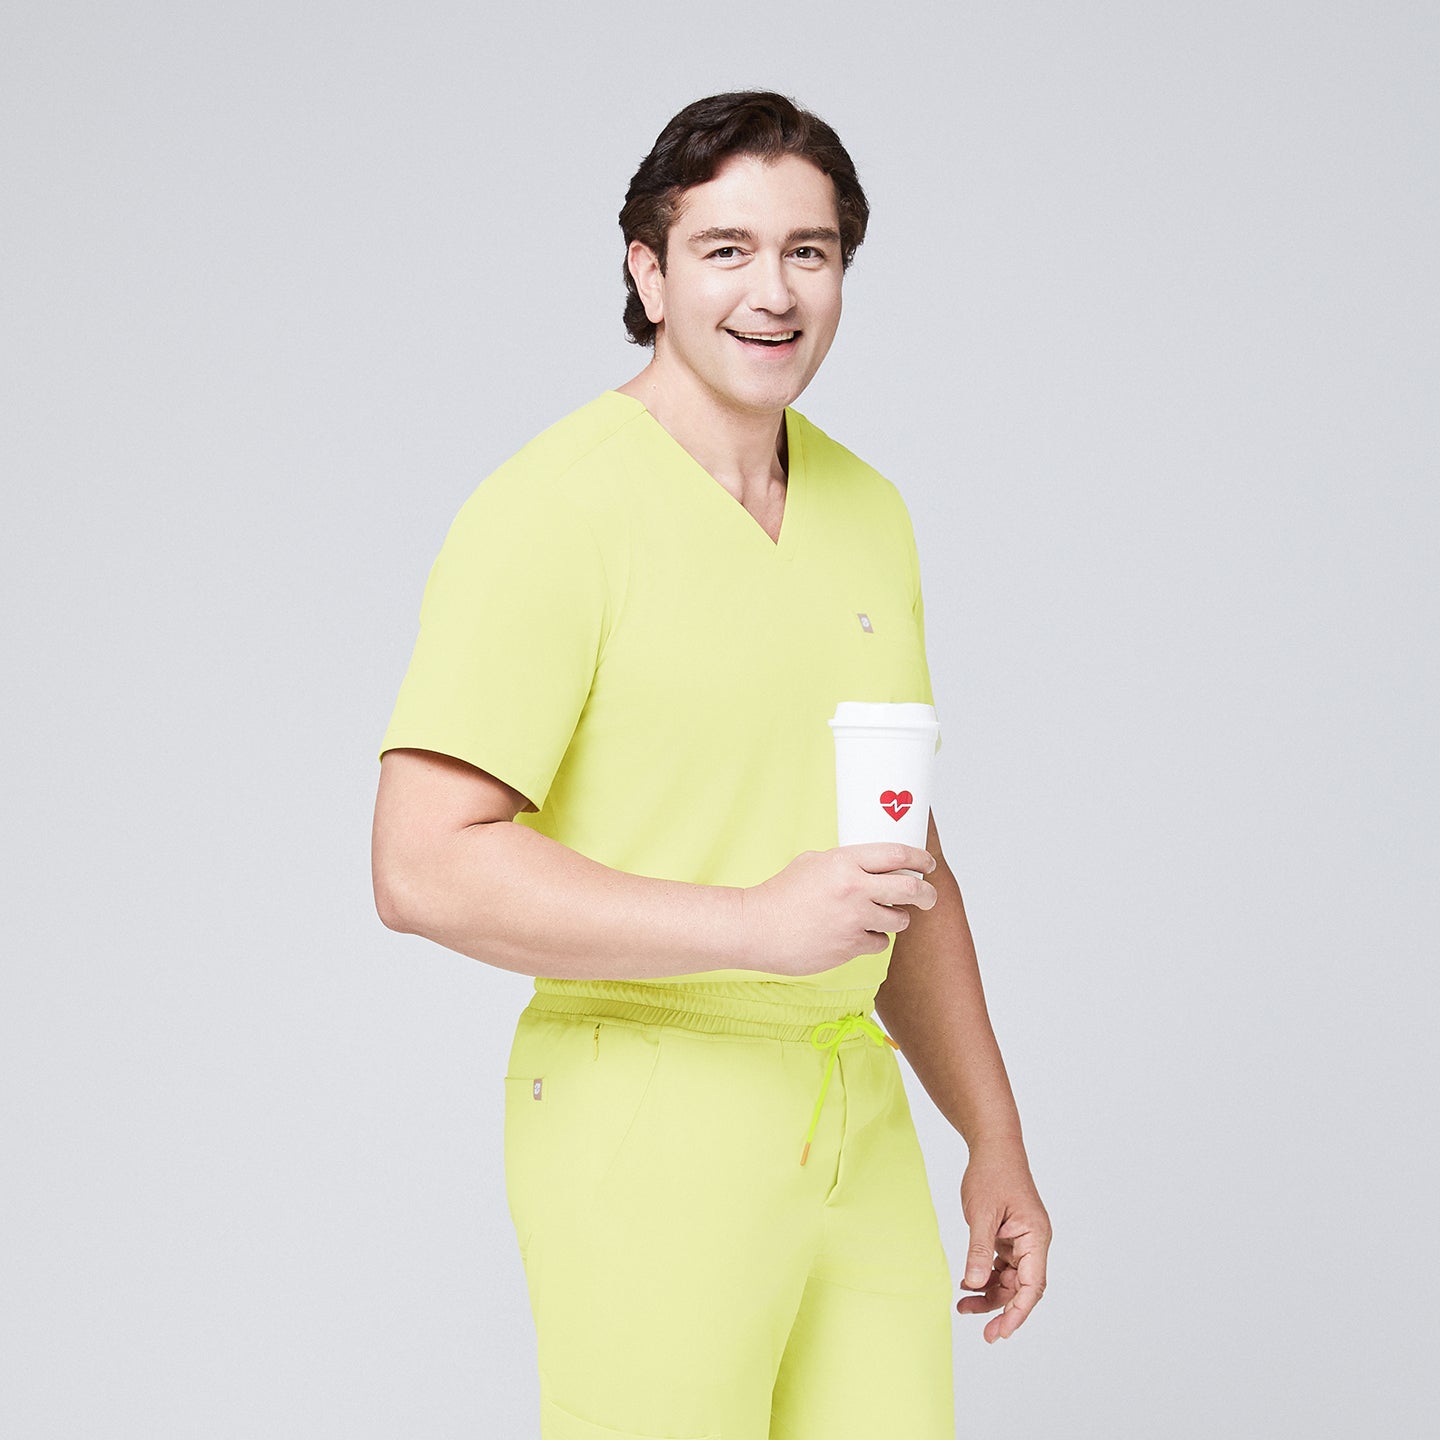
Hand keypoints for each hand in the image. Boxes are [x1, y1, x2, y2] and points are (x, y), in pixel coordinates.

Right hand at [740, 844, 937, 976]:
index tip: (927, 863)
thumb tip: (872, 866)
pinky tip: (854, 934)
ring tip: (876, 916)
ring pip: (899, 920)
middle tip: (927, 897)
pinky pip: (880, 942)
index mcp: (844, 862)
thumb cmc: (780, 895)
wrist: (757, 928)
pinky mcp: (850, 946)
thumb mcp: (813, 863)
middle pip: (911, 890)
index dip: (919, 858)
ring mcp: (854, 919)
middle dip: (927, 894)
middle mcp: (854, 889)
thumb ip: (845, 863)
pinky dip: (872, 939)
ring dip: (895, 919)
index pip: (897, 855)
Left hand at [956, 1143, 1050, 1341]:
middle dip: (1001, 1309)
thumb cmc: (992, 1174)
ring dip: (990, 1294)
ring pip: (1010, 1279)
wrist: (993, 1146)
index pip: (1032, 1286)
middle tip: (981, 1331)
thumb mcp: (981, 1214)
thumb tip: (974, 1285)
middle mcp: (1033, 1242)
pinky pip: (1002, 1265)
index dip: (1018, 1313)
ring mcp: (1022, 1240)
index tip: (1000, 1332)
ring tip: (963, 1305)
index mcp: (1035, 1238)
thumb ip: (979, 1251)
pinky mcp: (1010, 1236)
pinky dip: (986, 1276)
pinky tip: (967, 1283)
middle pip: (1022, 1288)